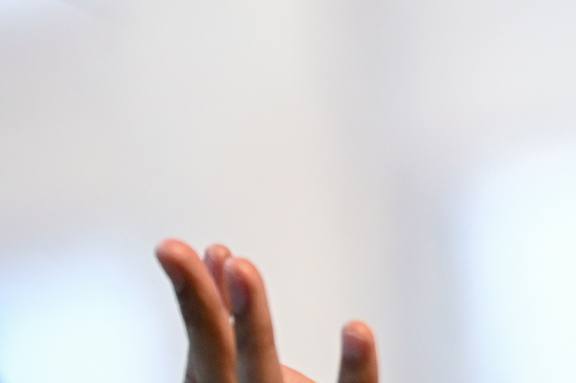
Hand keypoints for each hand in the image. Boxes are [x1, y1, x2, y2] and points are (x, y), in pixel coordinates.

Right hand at [155, 240, 377, 382]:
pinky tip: (356, 329)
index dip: (193, 297)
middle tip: (202, 253)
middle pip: (216, 356)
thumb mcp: (249, 375)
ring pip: (262, 375)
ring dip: (248, 320)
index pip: (206, 344)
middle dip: (201, 303)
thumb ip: (235, 332)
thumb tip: (223, 256)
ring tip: (240, 267)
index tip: (179, 246)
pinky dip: (354, 370)